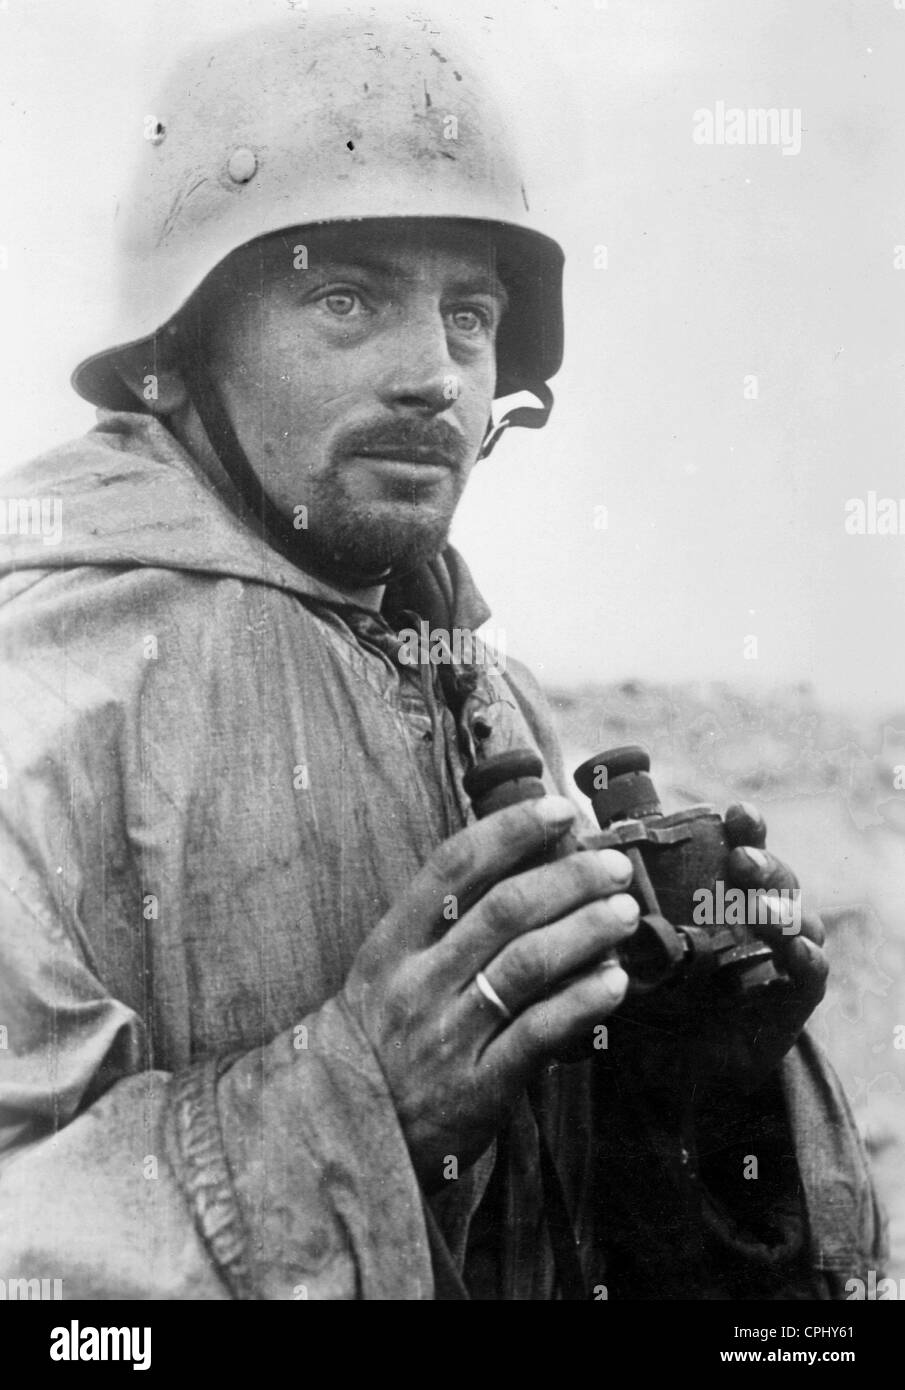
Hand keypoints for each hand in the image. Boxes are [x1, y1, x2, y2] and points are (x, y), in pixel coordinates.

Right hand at [341, 796, 638, 1188]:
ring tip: (624, 911)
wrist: (339, 1137)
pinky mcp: (476, 1088)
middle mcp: (417, 983)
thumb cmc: (375, 1043)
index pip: (451, 866)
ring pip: (526, 964)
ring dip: (585, 930)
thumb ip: (438, 929)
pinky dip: (582, 1002)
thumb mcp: (385, 974)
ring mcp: (445, 1035)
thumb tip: (522, 869)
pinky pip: (539, 1034)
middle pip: (502, 909)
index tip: (558, 810)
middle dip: (567, 877)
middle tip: (612, 864)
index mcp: (391, 945)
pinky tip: (616, 982)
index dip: (509, 830)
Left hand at [605, 802, 827, 1102]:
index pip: (739, 845)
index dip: (745, 827)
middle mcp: (753, 912)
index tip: (737, 813)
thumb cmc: (645, 992)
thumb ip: (605, 910)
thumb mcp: (620, 948)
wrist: (669, 1069)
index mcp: (717, 889)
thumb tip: (566, 862)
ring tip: (759, 907)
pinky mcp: (794, 996)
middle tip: (741, 859)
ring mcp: (778, 952)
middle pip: (772, 874)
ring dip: (780, 907)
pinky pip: (811, 972)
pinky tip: (796, 950)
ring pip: (796, 915)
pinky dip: (807, 958)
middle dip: (762, 860)